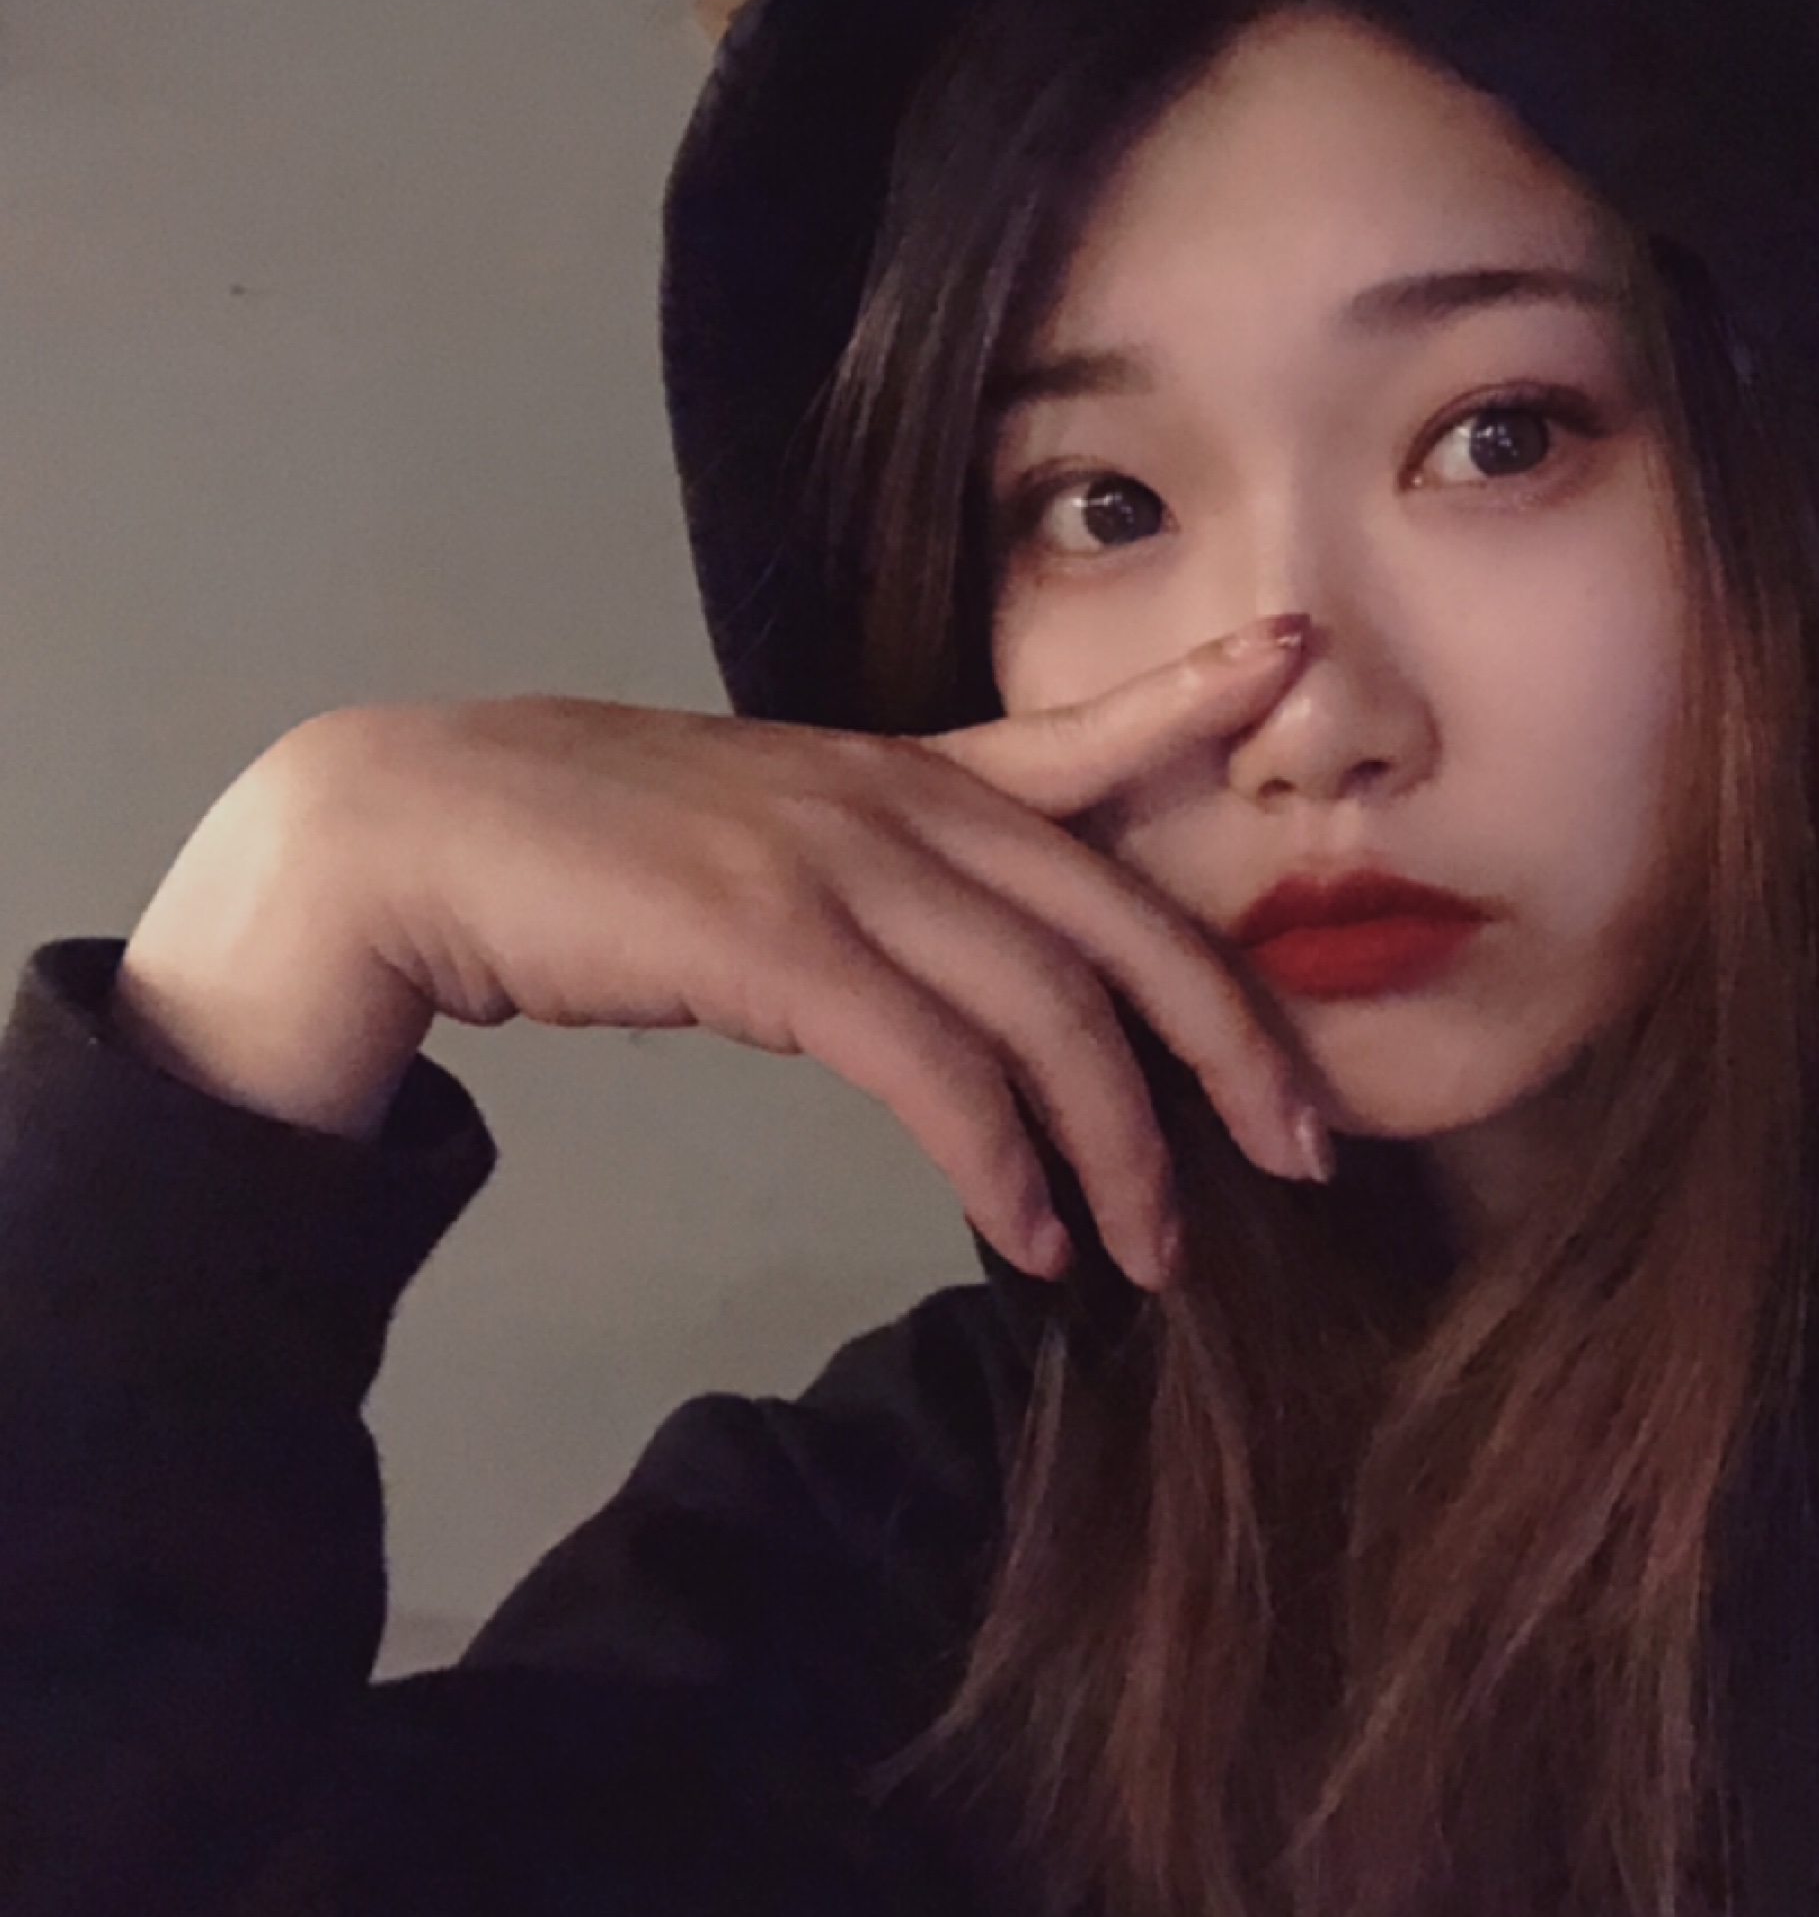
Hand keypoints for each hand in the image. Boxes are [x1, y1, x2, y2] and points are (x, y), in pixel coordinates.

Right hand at [113, 616, 1328, 1288]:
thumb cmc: (594, 850)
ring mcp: (840, 863)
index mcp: (904, 769)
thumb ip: (881, 882)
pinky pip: (938, 1073)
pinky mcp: (775, 945)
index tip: (1298, 667)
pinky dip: (1002, 1168)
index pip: (1081, 739)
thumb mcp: (769, 837)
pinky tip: (1030, 1236)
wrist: (414, 835)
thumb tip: (970, 988)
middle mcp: (899, 801)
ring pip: (1047, 1012)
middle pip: (1119, 922)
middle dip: (1232, 1042)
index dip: (1193, 702)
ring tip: (1153, 1249)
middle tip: (1308, 1150)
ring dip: (1122, 1147)